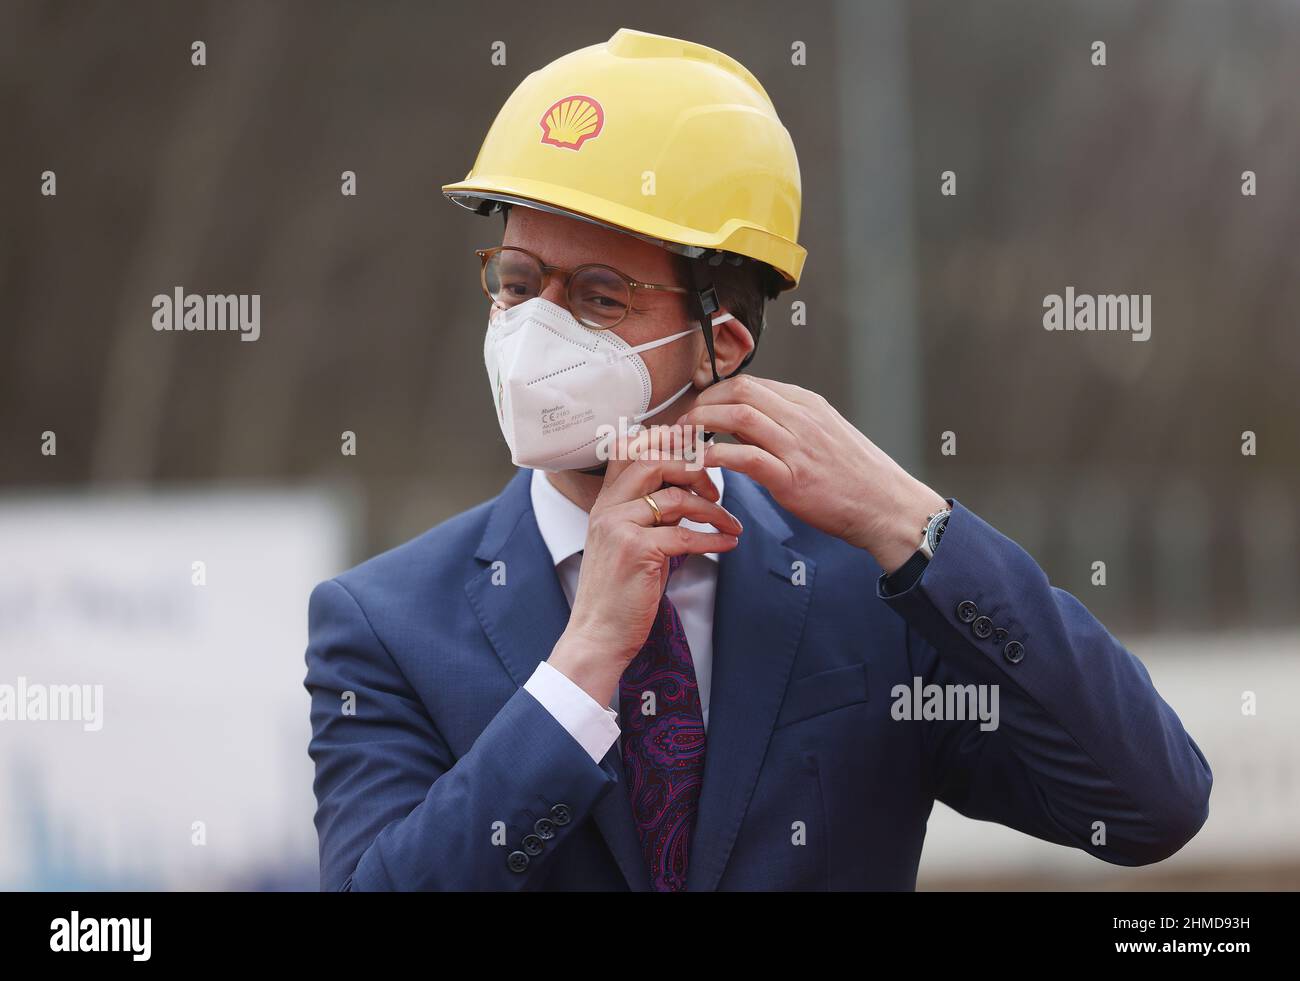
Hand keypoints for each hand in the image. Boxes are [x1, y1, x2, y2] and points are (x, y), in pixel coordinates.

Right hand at [548, 428, 741, 708]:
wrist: (598, 634)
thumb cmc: (620, 592)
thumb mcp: (630, 541)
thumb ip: (652, 512)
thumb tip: (690, 491)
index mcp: (605, 501)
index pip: (630, 449)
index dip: (667, 442)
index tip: (699, 456)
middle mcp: (608, 507)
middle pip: (654, 460)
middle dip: (694, 468)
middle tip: (717, 490)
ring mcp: (619, 527)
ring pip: (675, 497)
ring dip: (713, 510)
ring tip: (731, 525)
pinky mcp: (636, 551)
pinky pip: (685, 534)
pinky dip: (714, 537)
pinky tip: (729, 543)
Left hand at [677, 375, 947, 572]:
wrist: (887, 506)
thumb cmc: (857, 478)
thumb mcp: (823, 436)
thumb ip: (784, 426)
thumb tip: (742, 425)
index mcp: (807, 405)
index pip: (751, 384)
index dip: (715, 393)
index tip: (697, 409)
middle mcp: (801, 418)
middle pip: (740, 392)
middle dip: (702, 403)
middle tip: (683, 422)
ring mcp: (798, 446)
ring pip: (739, 417)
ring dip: (703, 425)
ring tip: (685, 440)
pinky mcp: (793, 478)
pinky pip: (745, 457)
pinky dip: (716, 456)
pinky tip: (700, 462)